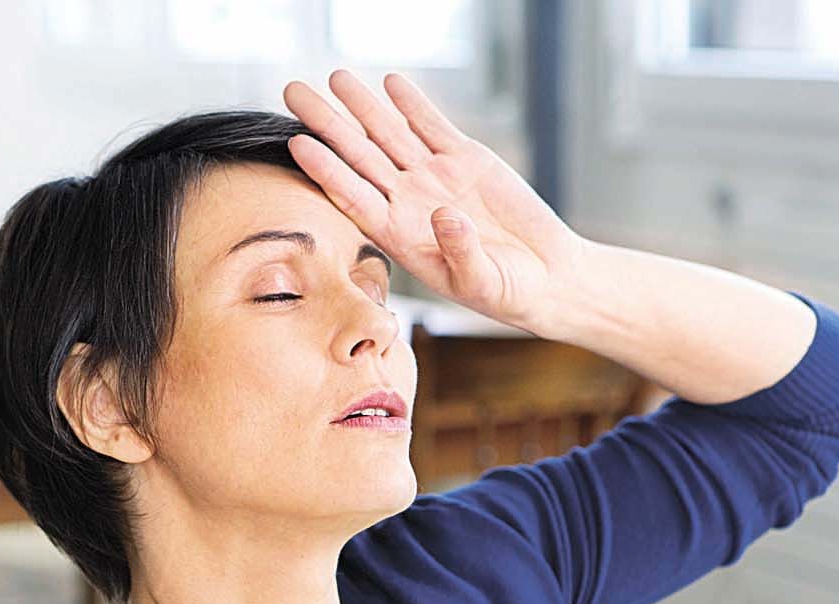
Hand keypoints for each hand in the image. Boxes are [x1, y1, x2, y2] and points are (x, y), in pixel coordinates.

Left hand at [282, 68, 586, 334]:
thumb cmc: (508, 291)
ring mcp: (435, 177)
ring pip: (391, 134)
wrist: (546, 276)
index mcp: (401, 236)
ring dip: (363, 106)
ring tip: (335, 76)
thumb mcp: (482, 281)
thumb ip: (461, 252)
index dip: (326, 170)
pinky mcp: (467, 159)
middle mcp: (409, 202)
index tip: (298, 144)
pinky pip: (433, 126)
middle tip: (293, 92)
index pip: (354, 196)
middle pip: (359, 156)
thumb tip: (444, 213)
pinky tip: (392, 83)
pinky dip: (414, 105)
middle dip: (327, 124)